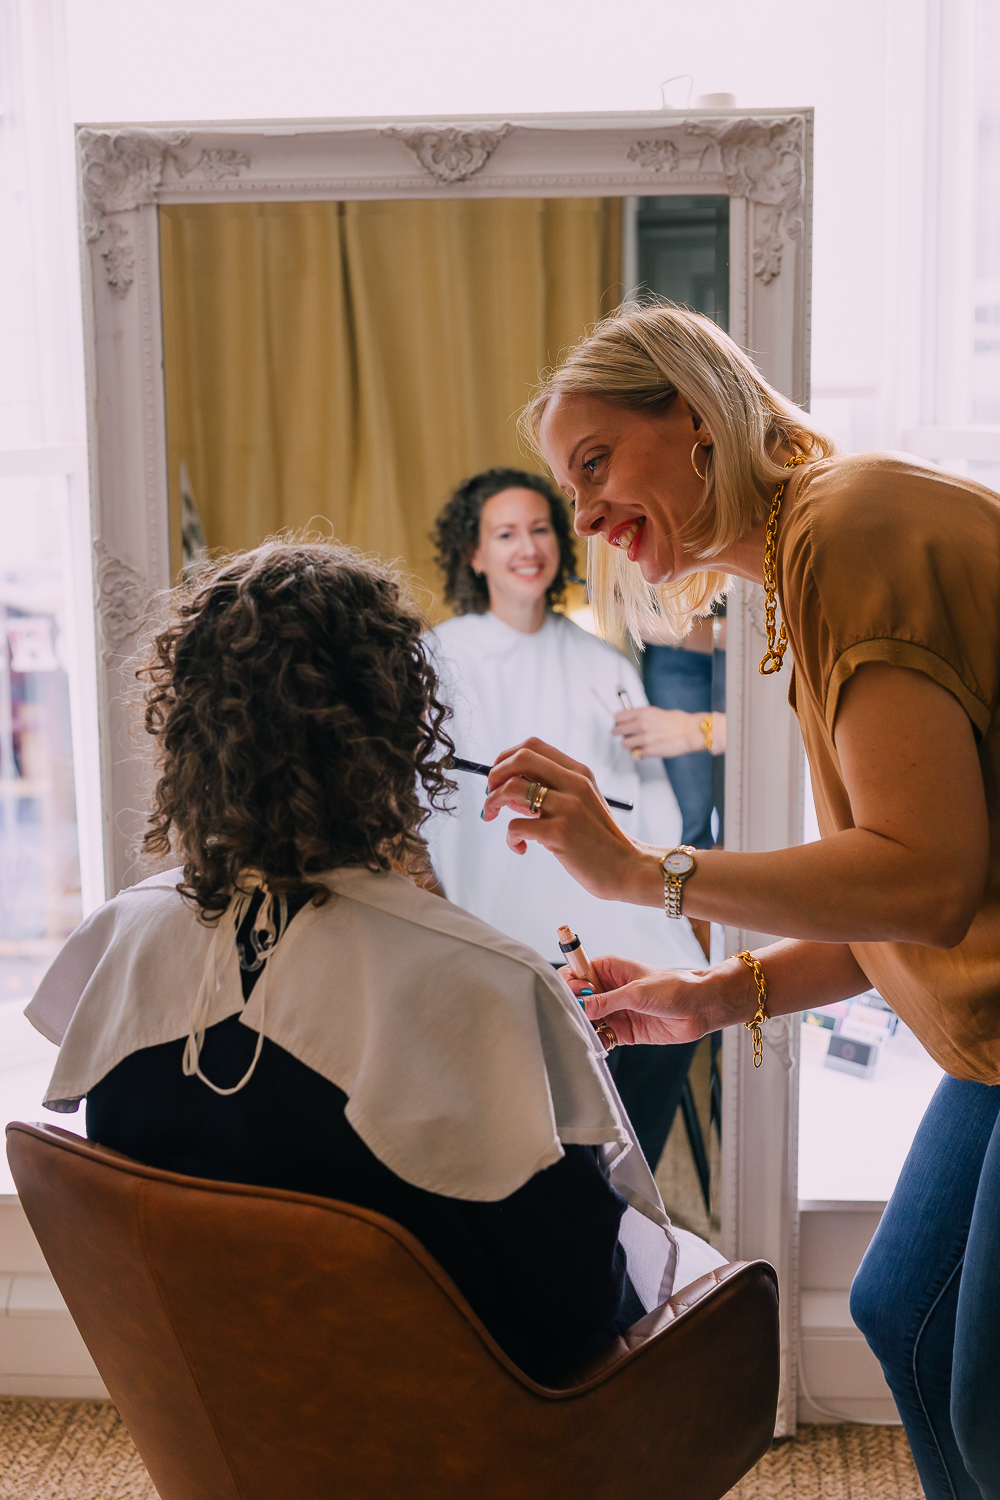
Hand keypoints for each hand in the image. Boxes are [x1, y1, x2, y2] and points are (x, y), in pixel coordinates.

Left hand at [482, 737, 657, 902]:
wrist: (627, 867)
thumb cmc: (598, 839)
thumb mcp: (580, 805)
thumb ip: (549, 793)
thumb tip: (507, 791)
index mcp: (578, 772)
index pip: (532, 745)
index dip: (506, 757)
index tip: (498, 777)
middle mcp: (574, 784)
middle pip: (521, 757)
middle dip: (494, 773)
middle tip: (490, 795)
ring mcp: (568, 807)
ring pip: (512, 788)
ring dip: (492, 802)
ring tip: (493, 817)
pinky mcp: (560, 833)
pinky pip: (516, 827)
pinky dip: (510, 838)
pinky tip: (521, 847)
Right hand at [561, 953, 751, 1046]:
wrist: (701, 1007)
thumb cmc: (675, 988)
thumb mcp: (637, 992)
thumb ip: (607, 1001)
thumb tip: (580, 1007)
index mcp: (609, 969)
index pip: (575, 973)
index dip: (569, 984)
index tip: (574, 995)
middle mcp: (609, 989)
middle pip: (578, 999)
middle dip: (573, 1008)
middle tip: (577, 1018)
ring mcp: (615, 1010)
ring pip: (588, 1020)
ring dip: (584, 1027)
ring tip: (585, 1033)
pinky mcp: (624, 1030)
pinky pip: (602, 1036)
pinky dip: (597, 1040)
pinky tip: (599, 1042)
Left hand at [613, 707, 706, 758]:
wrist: (690, 732)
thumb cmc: (677, 721)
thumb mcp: (655, 711)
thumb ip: (641, 715)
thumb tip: (629, 719)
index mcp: (642, 713)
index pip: (618, 717)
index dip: (618, 721)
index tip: (619, 724)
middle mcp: (640, 725)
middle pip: (617, 731)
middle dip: (619, 733)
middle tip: (624, 735)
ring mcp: (644, 739)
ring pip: (624, 744)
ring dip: (628, 744)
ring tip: (636, 743)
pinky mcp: (649, 751)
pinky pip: (636, 754)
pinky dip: (639, 752)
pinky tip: (646, 749)